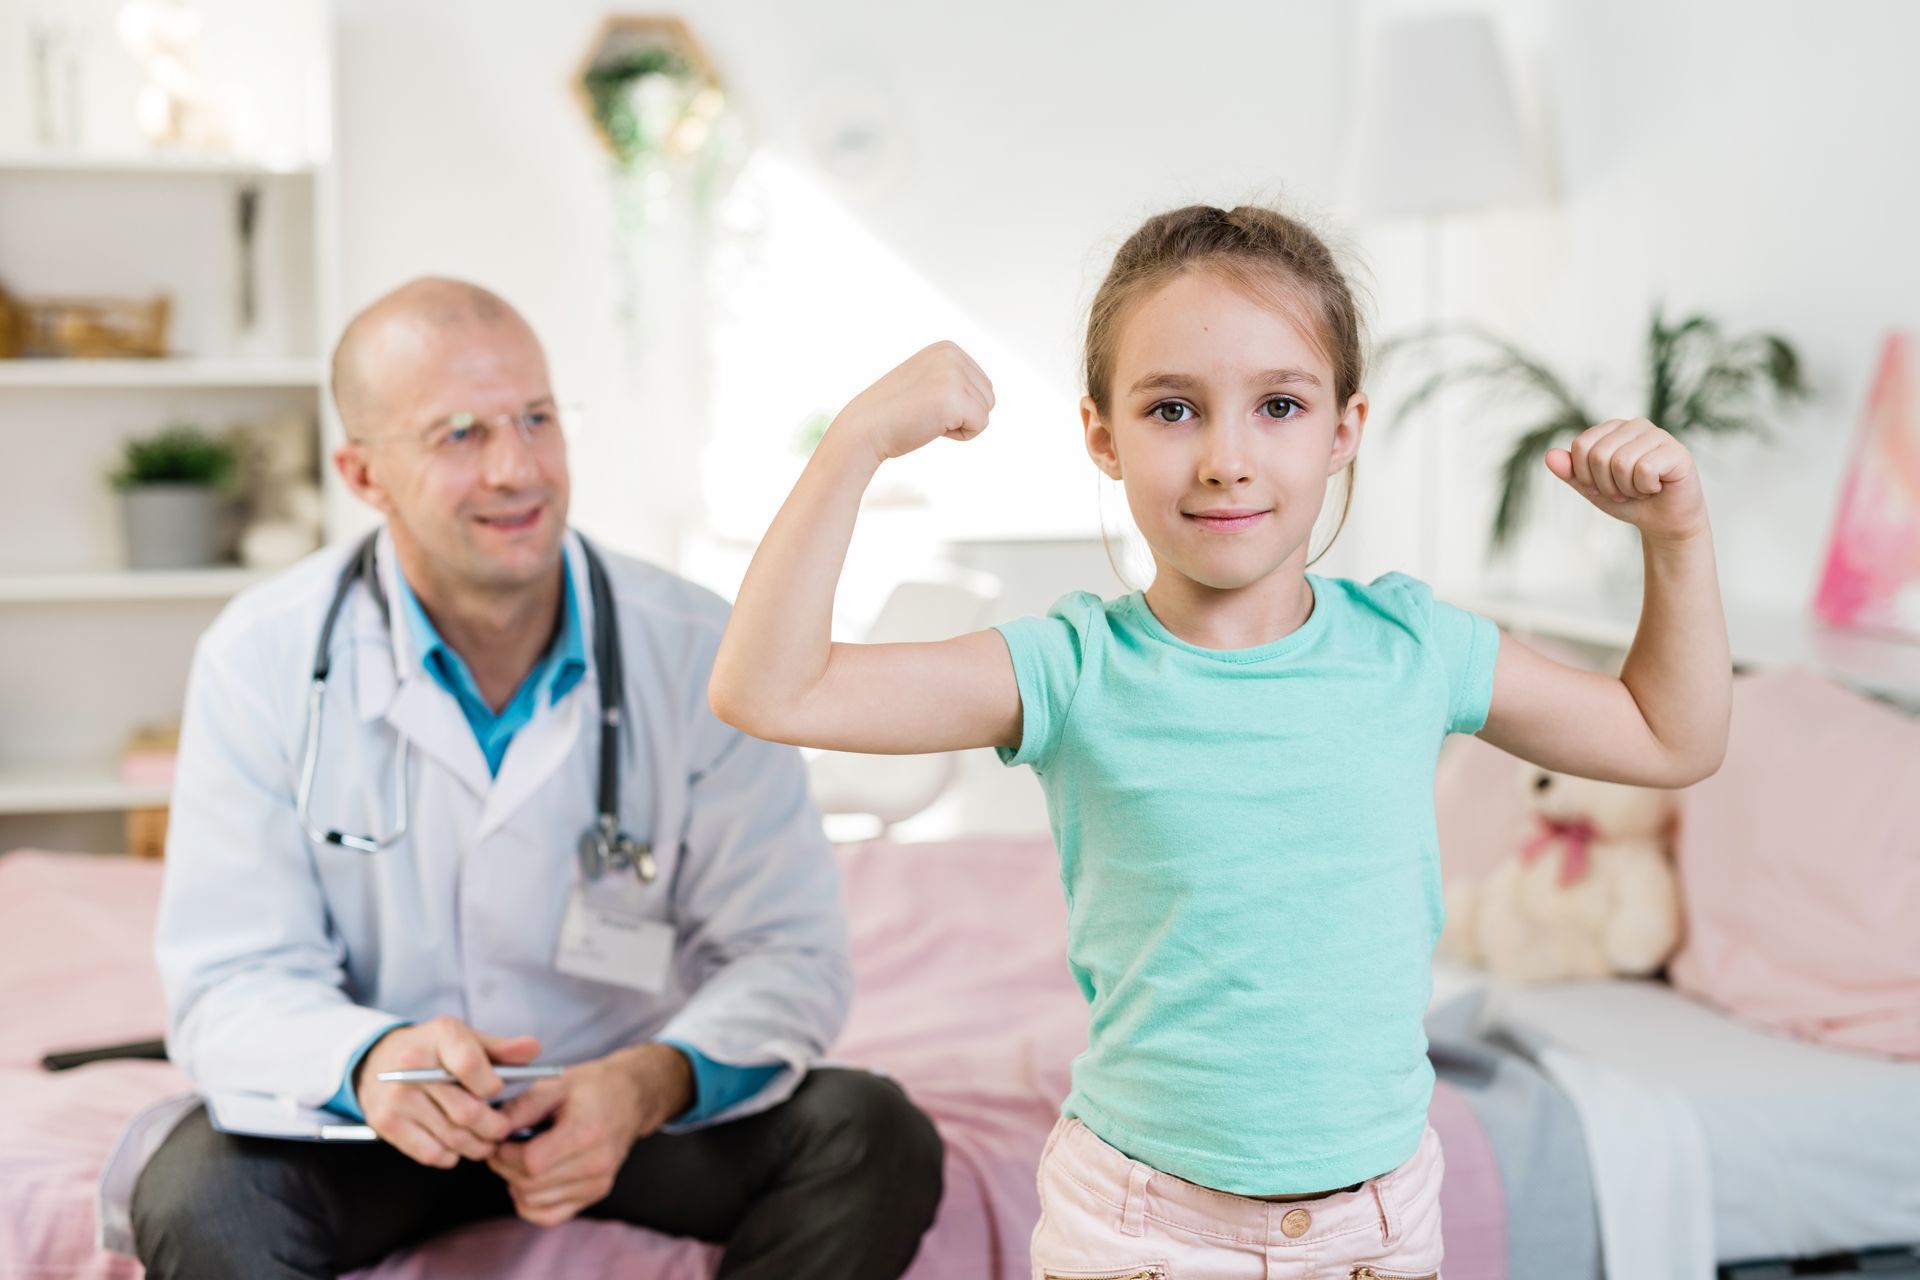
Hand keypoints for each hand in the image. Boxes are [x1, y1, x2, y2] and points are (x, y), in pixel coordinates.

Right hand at [354, 1016, 540, 1168]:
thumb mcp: (466, 1038)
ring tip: (486, 1141)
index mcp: (440, 1036)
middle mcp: (414, 1066)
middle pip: (467, 1111)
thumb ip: (502, 1047)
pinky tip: (457, 1145)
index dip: (492, 1085)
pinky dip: (451, 1156)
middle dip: (493, 1126)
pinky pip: (431, 1153)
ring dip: (477, 1145)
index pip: (471, 1065)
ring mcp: (397, 1097)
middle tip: (502, 1129)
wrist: (377, 1061)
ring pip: (453, 1136)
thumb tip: (534, 1049)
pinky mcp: (386, 1123)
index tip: (497, 1091)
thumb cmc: (434, 1050)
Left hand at [486, 1043, 694, 1227]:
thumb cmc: (593, 1086)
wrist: (630, 1097)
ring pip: (534, 1202)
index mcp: (587, 1132)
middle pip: (530, 1185)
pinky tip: (530, 1180)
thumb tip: (490, 1130)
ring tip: (518, 1159)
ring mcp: (598, 1183)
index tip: (499, 1139)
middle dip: (505, 1167)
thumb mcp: (555, 1083)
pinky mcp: (595, 1193)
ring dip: (515, 1183)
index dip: (505, 1154)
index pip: (531, 1162)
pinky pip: (549, 1215)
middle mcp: (596, 1163)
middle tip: (502, 1148)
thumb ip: (521, 1107)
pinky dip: (530, 1203)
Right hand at [829, 340, 994, 464]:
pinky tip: (932, 427)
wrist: (865, 428)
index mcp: (947, 347)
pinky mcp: (955, 399)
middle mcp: (952, 354)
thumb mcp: (928, 380)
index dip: (957, 404)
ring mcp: (953, 375)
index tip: (926, 403)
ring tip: (928, 418)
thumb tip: (988, 392)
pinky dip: (960, 435)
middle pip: (988, 396)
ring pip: (986, 411)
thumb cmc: (895, 413)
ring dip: (960, 424)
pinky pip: (980, 426)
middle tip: (927, 413)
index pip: (982, 384)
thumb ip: (954, 378)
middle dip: (963, 413)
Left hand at [1546, 418, 1707, 542]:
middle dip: (1607, 485)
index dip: (1586, 476)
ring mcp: (1658, 435)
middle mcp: (1634, 425)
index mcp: (1612, 429)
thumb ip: (1571, 472)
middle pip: (1599, 455)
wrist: (1664, 521)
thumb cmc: (1628, 501)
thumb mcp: (1592, 489)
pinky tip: (1657, 487)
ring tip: (1640, 489)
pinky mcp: (1676, 450)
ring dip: (1627, 488)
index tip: (1602, 487)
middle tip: (1624, 491)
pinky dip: (1645, 488)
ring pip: (1621, 462)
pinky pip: (1644, 468)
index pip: (1581, 446)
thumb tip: (1549, 455)